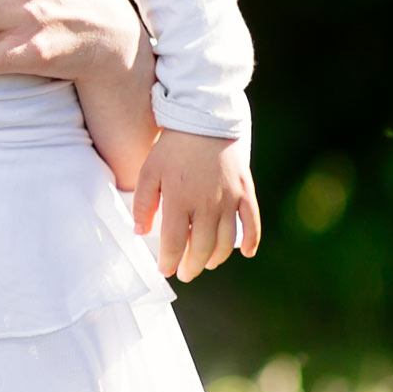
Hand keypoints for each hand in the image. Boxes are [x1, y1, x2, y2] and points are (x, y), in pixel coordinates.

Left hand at [132, 129, 261, 281]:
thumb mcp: (149, 171)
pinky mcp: (245, 191)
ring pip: (225, 241)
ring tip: (207, 263)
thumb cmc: (172, 146)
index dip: (169, 261)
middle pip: (201, 247)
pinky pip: (252, 223)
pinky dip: (252, 241)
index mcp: (179, 199)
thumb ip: (143, 203)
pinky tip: (246, 253)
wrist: (204, 118)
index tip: (164, 270)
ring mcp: (229, 199)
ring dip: (216, 257)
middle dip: (192, 265)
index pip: (174, 242)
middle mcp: (206, 204)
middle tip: (185, 273)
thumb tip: (140, 232)